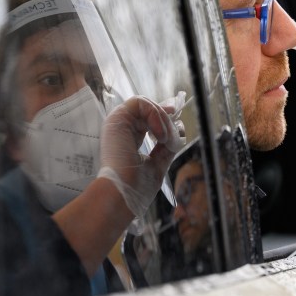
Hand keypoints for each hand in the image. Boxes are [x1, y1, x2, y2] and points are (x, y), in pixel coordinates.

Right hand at [97, 96, 179, 217]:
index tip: (177, 119)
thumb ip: (167, 145)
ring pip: (146, 105)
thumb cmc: (138, 185)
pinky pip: (140, 103)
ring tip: (165, 139)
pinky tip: (159, 135)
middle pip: (148, 109)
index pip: (146, 118)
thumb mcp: (159, 162)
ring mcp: (118, 123)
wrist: (124, 193)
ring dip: (162, 119)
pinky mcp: (117, 119)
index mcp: (128, 138)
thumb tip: (179, 127)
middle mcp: (122, 128)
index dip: (163, 115)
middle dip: (166, 119)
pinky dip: (155, 115)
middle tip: (173, 136)